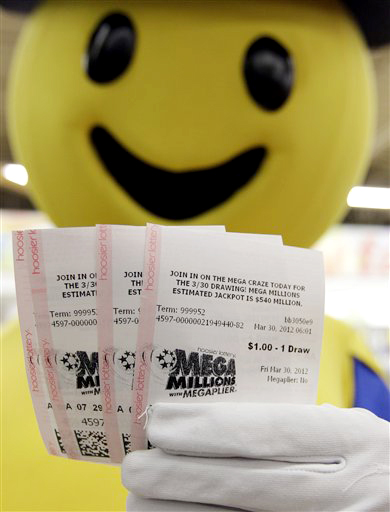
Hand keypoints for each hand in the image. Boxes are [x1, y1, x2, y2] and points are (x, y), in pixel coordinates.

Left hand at [122, 403, 388, 511]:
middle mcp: (345, 491)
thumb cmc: (371, 462)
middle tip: (134, 466)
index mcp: (352, 443)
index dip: (211, 426)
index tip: (162, 420)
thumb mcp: (349, 433)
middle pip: (249, 483)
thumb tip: (218, 422)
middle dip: (183, 476)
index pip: (270, 430)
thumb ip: (299, 426)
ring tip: (140, 502)